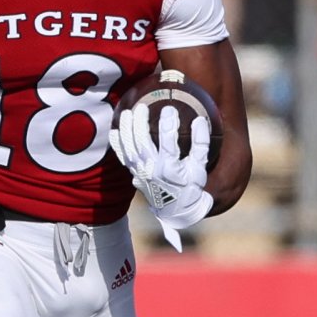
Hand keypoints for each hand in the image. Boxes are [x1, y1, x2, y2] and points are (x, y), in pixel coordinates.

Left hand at [109, 104, 213, 251]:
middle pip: (142, 141)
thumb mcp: (200, 166)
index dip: (168, 123)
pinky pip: (123, 157)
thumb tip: (199, 119)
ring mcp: (141, 172)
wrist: (176, 210)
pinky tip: (115, 130)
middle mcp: (152, 169)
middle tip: (142, 107)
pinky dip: (118, 144)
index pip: (168, 141)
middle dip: (140, 122)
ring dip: (127, 129)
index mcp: (170, 167)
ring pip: (129, 147)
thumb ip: (200, 143)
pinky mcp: (134, 174)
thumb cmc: (190, 186)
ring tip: (127, 112)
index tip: (169, 108)